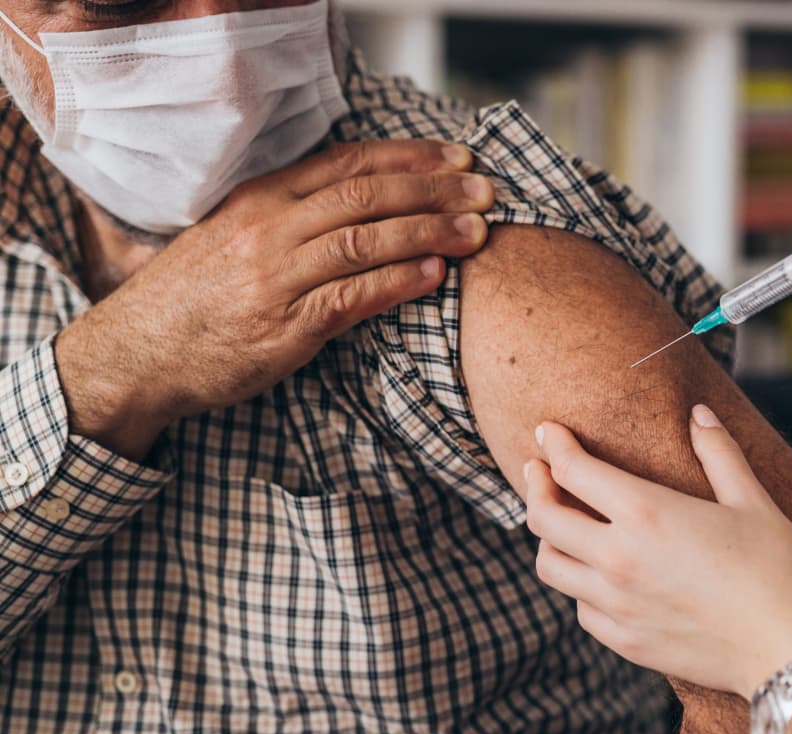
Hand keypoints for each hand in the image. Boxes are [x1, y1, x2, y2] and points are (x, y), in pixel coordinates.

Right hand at [53, 139, 494, 458]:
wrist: (140, 353)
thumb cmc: (198, 296)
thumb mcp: (236, 233)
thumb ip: (295, 213)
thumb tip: (369, 197)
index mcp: (262, 198)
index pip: (349, 162)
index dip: (411, 157)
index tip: (459, 157)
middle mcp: (270, 229)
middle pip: (368, 195)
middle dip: (435, 190)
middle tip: (486, 191)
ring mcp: (277, 278)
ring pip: (366, 241)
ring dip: (430, 234)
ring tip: (477, 233)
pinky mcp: (285, 328)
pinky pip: (352, 297)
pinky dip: (397, 282)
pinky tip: (434, 276)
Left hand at [523, 405, 791, 699]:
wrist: (788, 650)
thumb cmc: (779, 570)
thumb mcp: (753, 501)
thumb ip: (719, 453)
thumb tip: (699, 413)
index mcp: (646, 512)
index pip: (572, 470)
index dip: (553, 444)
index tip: (547, 432)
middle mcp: (618, 557)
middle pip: (543, 518)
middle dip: (535, 486)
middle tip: (539, 470)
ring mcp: (616, 604)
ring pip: (550, 567)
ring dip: (549, 539)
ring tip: (561, 525)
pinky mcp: (624, 641)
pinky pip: (580, 608)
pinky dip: (579, 585)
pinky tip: (597, 576)